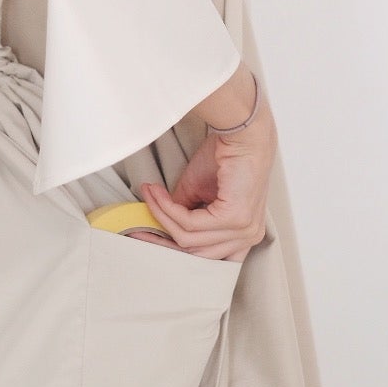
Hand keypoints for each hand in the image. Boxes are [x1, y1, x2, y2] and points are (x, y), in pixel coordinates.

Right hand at [138, 110, 274, 262]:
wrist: (242, 132)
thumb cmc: (225, 157)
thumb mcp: (198, 192)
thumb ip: (184, 214)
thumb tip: (161, 226)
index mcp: (245, 235)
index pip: (205, 254)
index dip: (173, 247)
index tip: (146, 235)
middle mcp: (249, 236)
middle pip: (195, 252)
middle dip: (162, 240)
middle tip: (138, 227)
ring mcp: (244, 229)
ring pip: (189, 238)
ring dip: (162, 215)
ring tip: (149, 195)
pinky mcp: (234, 218)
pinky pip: (190, 223)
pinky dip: (168, 209)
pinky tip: (158, 194)